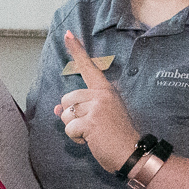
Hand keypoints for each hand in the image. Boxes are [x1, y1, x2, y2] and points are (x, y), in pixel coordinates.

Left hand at [52, 32, 138, 172]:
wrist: (132, 154)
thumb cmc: (115, 137)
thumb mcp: (98, 118)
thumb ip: (79, 110)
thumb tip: (57, 110)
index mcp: (106, 91)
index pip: (89, 68)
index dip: (77, 51)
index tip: (68, 34)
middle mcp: (101, 95)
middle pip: (67, 99)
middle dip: (72, 116)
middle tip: (92, 126)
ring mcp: (96, 107)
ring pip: (66, 115)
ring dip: (74, 128)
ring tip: (92, 133)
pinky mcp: (91, 121)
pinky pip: (69, 129)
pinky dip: (76, 139)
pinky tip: (91, 140)